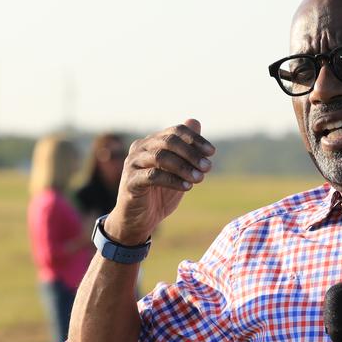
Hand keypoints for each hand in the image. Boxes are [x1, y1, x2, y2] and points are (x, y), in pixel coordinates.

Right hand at [104, 119, 214, 245]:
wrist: (137, 220)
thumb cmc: (158, 194)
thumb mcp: (177, 171)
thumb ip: (186, 149)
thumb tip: (195, 121)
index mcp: (152, 142)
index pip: (175, 131)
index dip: (195, 139)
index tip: (211, 152)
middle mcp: (140, 148)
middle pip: (169, 141)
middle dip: (191, 153)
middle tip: (207, 167)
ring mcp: (132, 164)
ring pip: (161, 157)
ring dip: (184, 167)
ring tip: (200, 179)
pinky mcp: (130, 182)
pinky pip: (153, 176)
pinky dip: (173, 180)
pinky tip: (187, 187)